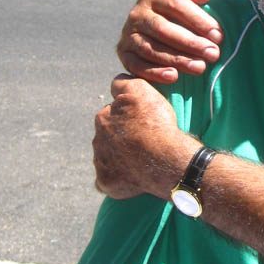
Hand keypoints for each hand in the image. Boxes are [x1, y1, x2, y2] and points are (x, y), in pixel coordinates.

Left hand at [93, 74, 194, 198]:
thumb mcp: (141, 91)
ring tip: (142, 160)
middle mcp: (97, 139)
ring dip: (120, 158)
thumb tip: (116, 82)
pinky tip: (133, 177)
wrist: (166, 160)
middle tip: (143, 141)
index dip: (128, 115)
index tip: (142, 121)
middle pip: (108, 136)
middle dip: (121, 137)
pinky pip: (107, 181)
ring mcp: (100, 162)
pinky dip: (117, 179)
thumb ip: (123, 82)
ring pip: (108, 158)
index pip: (111, 111)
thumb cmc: (156, 124)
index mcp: (103, 117)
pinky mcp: (106, 181)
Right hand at [117, 0, 223, 83]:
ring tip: (200, 68)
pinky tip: (173, 77)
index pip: (175, 4)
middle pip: (162, 28)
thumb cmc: (178, 8)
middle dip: (190, 42)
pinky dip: (154, 72)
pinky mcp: (124, 54)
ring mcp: (128, 34)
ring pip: (151, 49)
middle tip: (213, 54)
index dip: (198, 20)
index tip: (218, 35)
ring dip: (177, 59)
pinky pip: (136, 65)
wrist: (155, 26)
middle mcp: (137, 13)